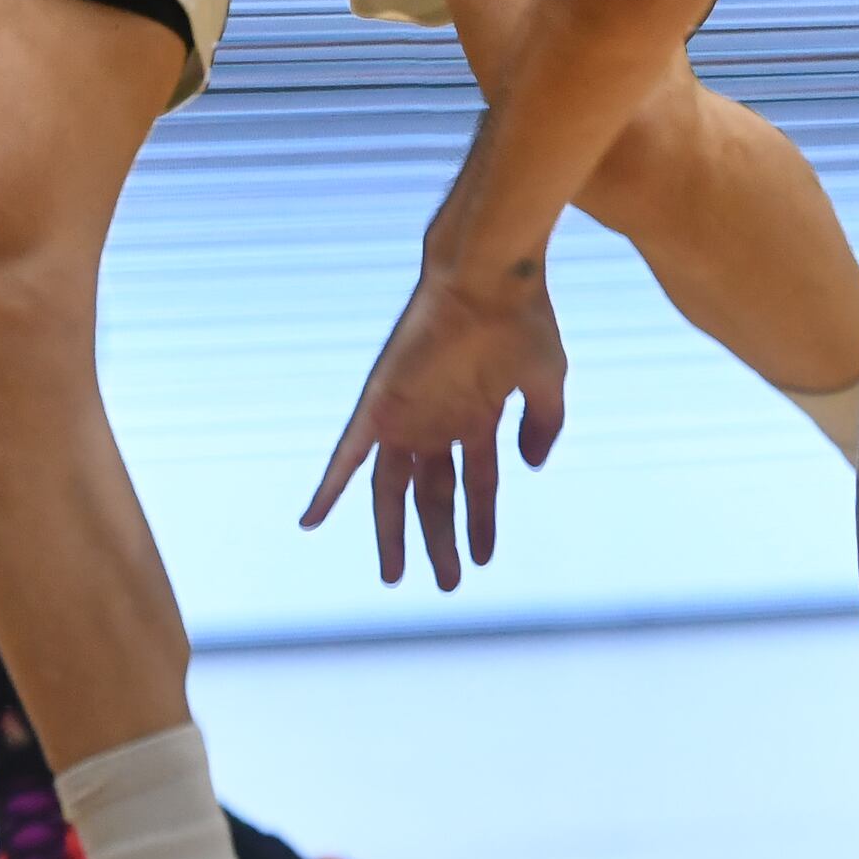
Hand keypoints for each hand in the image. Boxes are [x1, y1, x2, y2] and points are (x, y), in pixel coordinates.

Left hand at [302, 256, 567, 591]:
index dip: (480, 522)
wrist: (489, 276)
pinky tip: (311, 519)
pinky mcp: (380, 405)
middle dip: (439, 540)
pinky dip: (329, 487)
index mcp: (476, 416)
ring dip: (392, 533)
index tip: (482, 559)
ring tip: (396, 576)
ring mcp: (408, 416)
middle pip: (434, 495)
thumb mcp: (547, 381)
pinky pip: (346, 455)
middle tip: (446, 582)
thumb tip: (532, 468)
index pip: (476, 483)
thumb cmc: (522, 319)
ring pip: (392, 488)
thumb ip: (543, 425)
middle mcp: (438, 421)